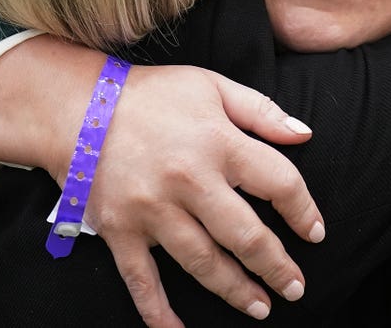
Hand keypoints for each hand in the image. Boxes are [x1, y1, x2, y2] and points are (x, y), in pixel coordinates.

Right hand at [0, 39, 324, 326]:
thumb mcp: (211, 85)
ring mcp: (152, 210)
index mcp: (217, 142)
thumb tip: (305, 135)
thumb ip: (262, 110)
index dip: (304, 212)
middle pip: (246, 236)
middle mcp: (188, 180)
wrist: (76, 105)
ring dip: (236, 291)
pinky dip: (159, 312)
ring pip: (204, 264)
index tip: (315, 232)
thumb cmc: (151, 94)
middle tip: (295, 288)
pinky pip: (142, 280)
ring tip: (260, 308)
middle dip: (276, 268)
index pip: (278, 183)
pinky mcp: (120, 230)